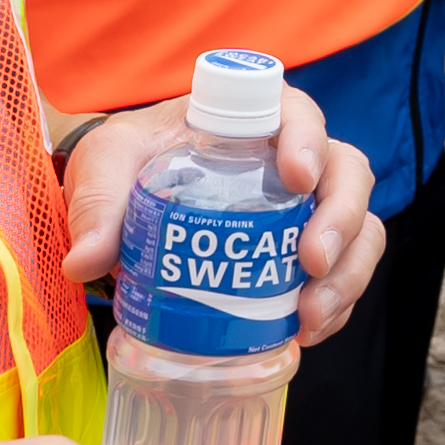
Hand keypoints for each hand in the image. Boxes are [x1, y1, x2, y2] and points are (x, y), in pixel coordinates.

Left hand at [59, 87, 384, 350]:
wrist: (136, 199)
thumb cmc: (132, 162)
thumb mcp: (107, 166)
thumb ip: (97, 204)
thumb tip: (83, 262)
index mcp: (252, 118)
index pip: (297, 112)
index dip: (308, 139)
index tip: (296, 178)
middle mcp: (294, 157)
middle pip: (348, 173)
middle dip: (342, 219)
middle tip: (312, 262)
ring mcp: (309, 208)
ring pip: (361, 227)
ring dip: (348, 273)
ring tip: (312, 317)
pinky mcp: (308, 253)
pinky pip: (345, 274)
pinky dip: (336, 304)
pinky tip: (308, 332)